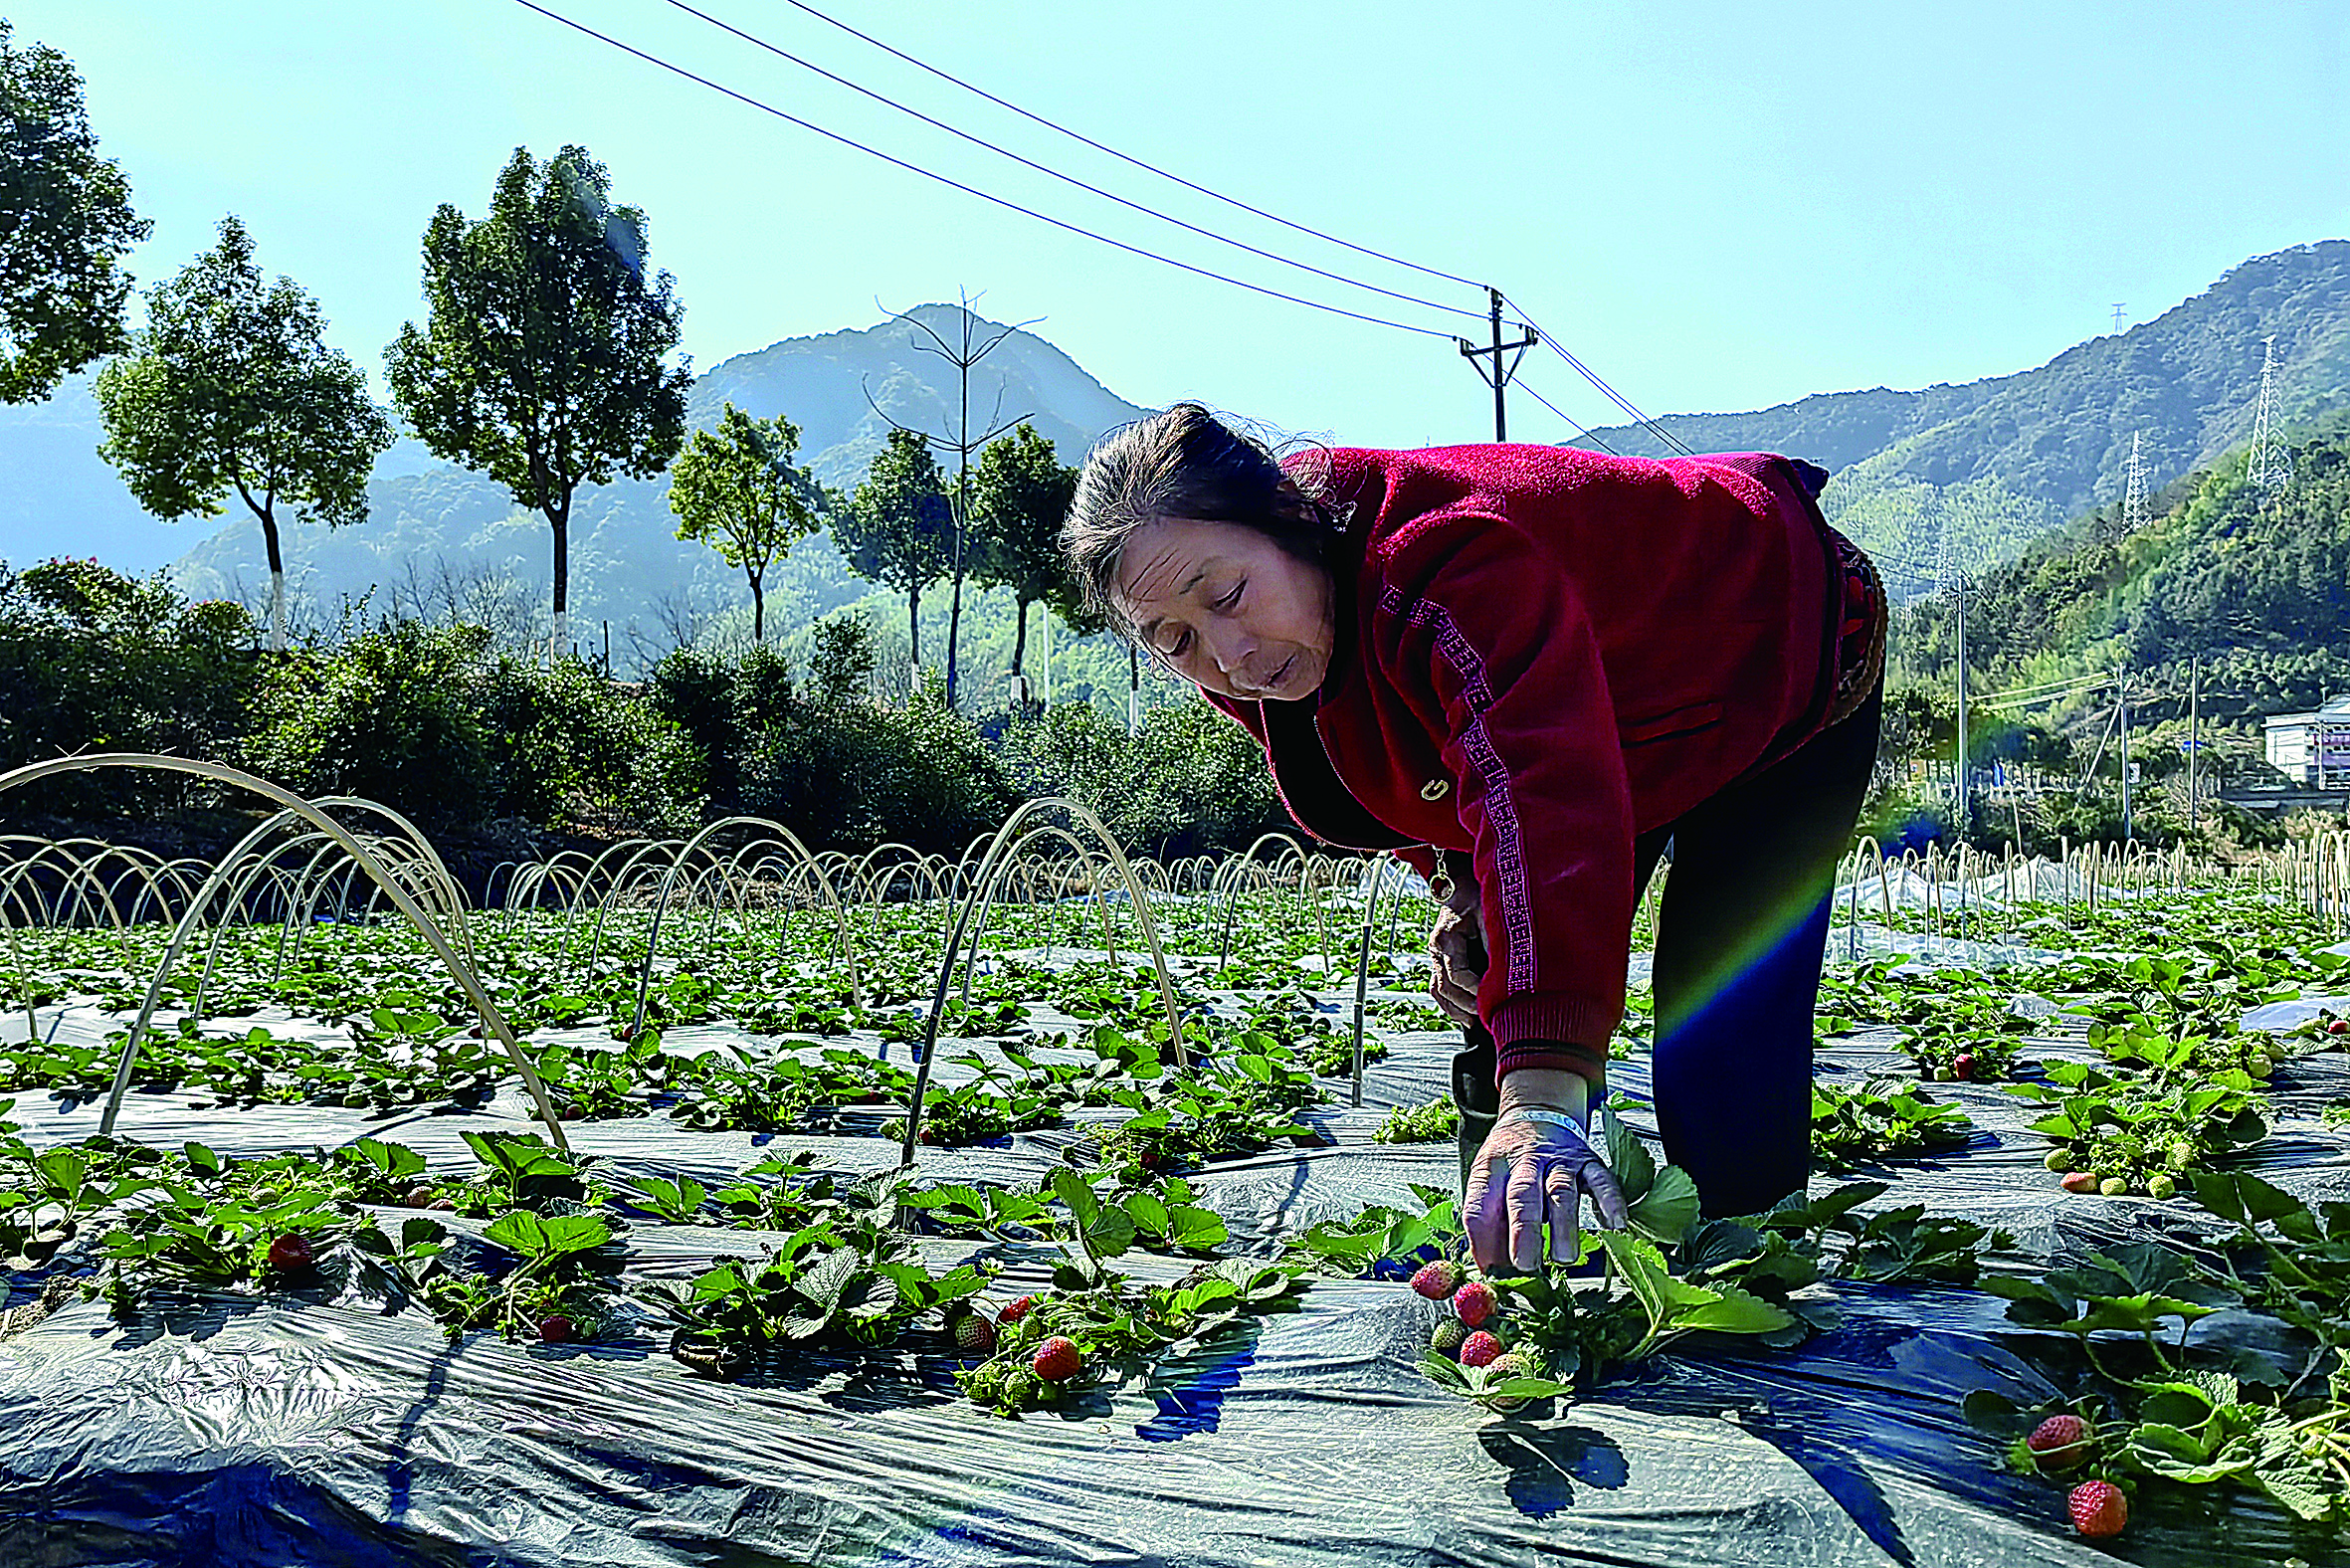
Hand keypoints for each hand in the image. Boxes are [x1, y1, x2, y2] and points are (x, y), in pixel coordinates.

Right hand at [1427, 864, 1485, 1025]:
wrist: (1461, 881)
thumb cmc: (1475, 893)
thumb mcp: (1489, 912)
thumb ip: (1493, 940)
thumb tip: (1506, 970)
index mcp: (1445, 938)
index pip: (1457, 975)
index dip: (1475, 990)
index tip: (1493, 1000)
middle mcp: (1436, 949)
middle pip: (1445, 988)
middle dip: (1466, 1005)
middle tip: (1488, 1017)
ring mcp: (1437, 955)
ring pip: (1439, 991)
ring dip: (1456, 1009)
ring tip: (1475, 1023)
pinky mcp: (1442, 959)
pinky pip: (1439, 987)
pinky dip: (1451, 1004)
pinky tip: (1466, 1016)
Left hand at [1463, 1070, 1627, 1273]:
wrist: (1538, 1115)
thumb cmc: (1512, 1161)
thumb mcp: (1488, 1182)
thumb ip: (1488, 1226)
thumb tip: (1493, 1271)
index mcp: (1492, 1168)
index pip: (1480, 1202)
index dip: (1483, 1238)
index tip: (1491, 1268)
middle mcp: (1525, 1162)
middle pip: (1522, 1195)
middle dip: (1524, 1232)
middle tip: (1526, 1265)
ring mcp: (1558, 1160)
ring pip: (1561, 1191)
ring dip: (1563, 1226)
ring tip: (1563, 1258)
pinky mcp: (1588, 1161)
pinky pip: (1601, 1181)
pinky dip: (1609, 1202)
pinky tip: (1613, 1225)